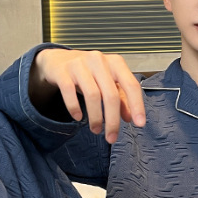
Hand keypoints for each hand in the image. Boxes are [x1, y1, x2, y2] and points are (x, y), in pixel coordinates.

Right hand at [30, 48, 145, 143]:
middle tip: (111, 138)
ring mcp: (79, 64)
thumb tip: (129, 118)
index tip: (140, 124)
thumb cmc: (88, 73)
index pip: (131, 85)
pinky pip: (69, 92)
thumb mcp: (107, 82)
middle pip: (111, 95)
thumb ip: (120, 99)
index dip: (137, 106)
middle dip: (113, 121)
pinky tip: (77, 117)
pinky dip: (74, 107)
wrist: (57, 60)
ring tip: (96, 130)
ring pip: (92, 95)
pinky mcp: (62, 71)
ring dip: (95, 118)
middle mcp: (99, 60)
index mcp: (115, 63)